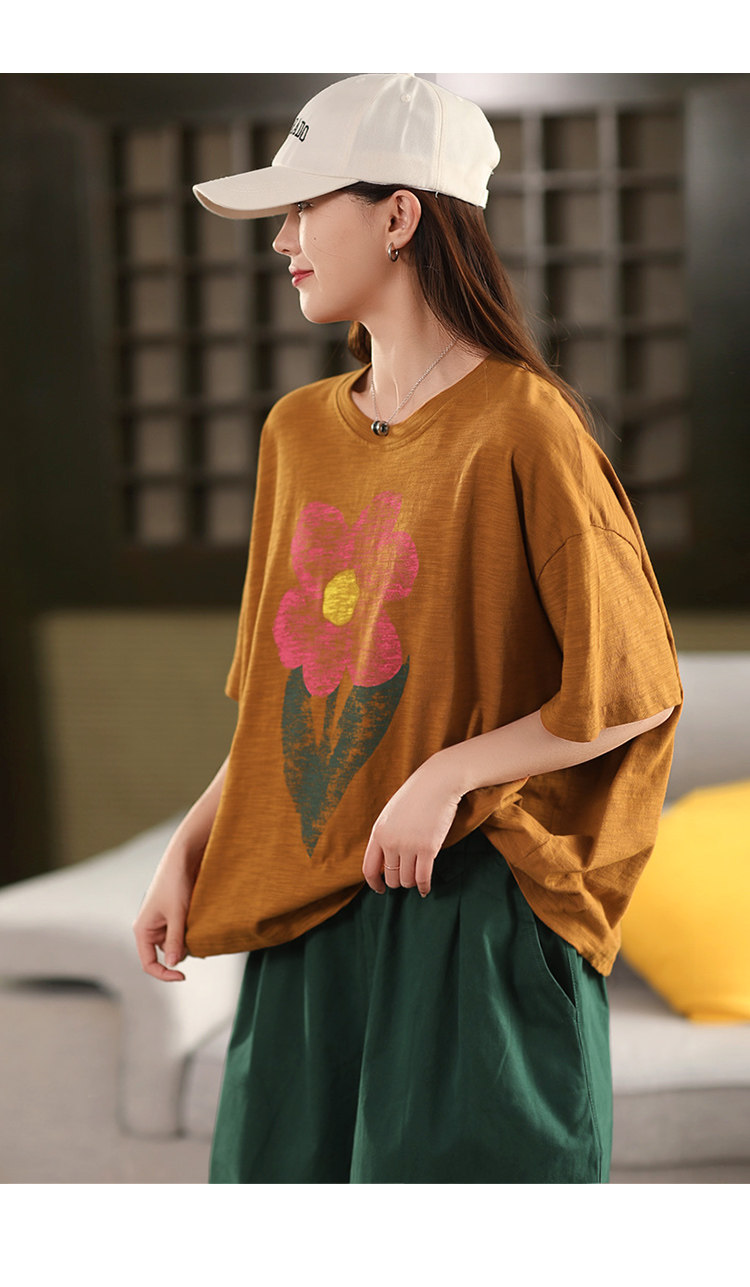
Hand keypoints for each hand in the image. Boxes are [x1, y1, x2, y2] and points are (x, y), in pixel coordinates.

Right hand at [132, 850, 199, 981]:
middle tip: (197, 938)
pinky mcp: (173, 916)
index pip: (149, 963)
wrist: (182, 859)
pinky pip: (182, 932)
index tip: (183, 976)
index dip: (164, 973)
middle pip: (166, 954)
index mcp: (143, 930)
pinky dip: (191, 932)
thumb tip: (175, 964)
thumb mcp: (177, 914)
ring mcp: (162, 923)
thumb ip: (176, 940)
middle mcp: (150, 929)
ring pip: (176, 943)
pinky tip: (200, 924)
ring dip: (188, 940)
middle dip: (182, 950)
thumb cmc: (175, 884)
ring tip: (197, 925)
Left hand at [362, 754, 462, 896]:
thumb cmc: (416, 797)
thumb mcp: (391, 815)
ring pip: (407, 880)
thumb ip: (386, 836)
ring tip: (417, 879)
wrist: (438, 783)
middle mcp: (391, 842)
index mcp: (378, 833)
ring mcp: (409, 845)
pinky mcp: (428, 848)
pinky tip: (425, 890)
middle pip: (391, 878)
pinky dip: (424, 887)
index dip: (374, 883)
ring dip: (412, 883)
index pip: (369, 869)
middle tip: (406, 879)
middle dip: (398, 882)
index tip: (380, 889)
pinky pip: (422, 878)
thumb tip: (386, 863)